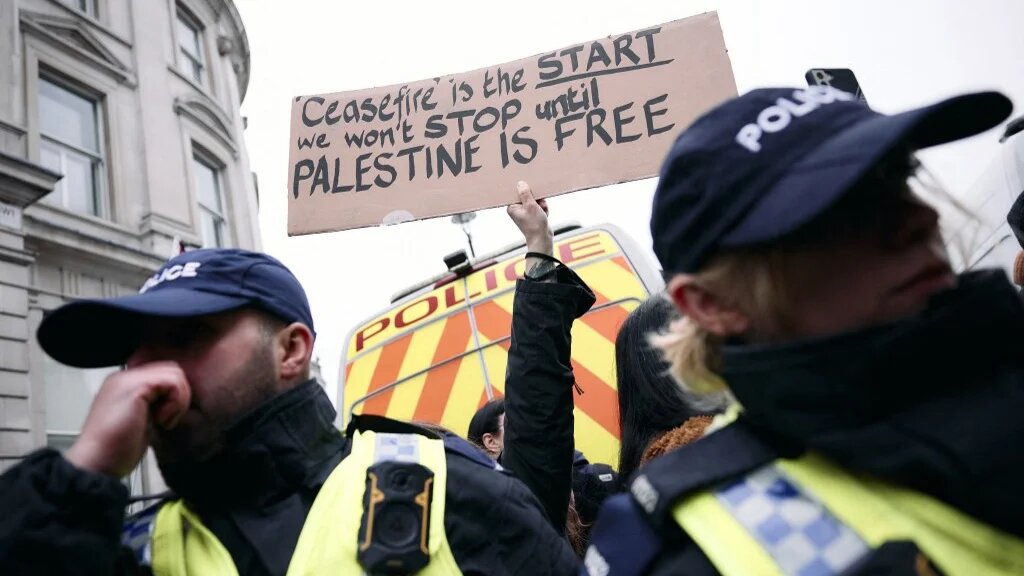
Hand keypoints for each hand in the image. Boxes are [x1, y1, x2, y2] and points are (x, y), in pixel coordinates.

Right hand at [66, 362, 190, 477]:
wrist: (96, 463)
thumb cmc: (114, 451)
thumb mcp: (140, 421)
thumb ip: (154, 405)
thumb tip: (174, 400)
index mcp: (124, 385)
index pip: (162, 373)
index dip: (172, 395)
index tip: (163, 419)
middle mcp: (124, 378)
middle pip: (171, 369)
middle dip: (178, 395)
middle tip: (165, 420)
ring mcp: (128, 380)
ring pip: (175, 373)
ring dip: (178, 401)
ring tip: (161, 421)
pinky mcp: (136, 388)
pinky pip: (173, 383)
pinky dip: (175, 404)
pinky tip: (160, 420)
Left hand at [507, 181, 552, 254]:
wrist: (542, 239)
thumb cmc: (535, 224)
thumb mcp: (530, 205)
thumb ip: (525, 194)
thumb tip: (520, 183)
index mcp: (512, 207)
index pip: (517, 192)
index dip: (525, 191)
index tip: (532, 192)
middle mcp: (517, 210)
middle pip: (527, 196)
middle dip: (536, 199)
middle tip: (539, 204)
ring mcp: (525, 213)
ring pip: (535, 201)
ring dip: (541, 204)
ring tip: (543, 210)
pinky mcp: (533, 215)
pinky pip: (539, 206)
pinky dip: (543, 209)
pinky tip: (545, 214)